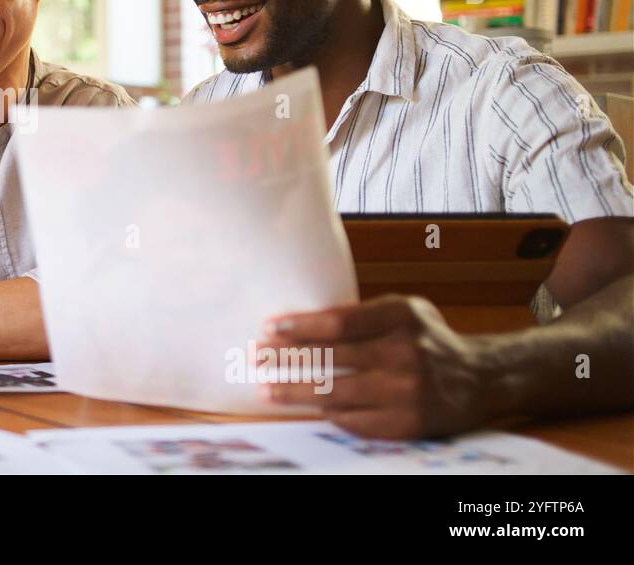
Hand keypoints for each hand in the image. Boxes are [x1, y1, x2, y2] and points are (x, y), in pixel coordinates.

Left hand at [256, 294, 495, 438]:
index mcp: (400, 317)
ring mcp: (406, 392)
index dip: (299, 326)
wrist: (479, 379)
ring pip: (334, 393)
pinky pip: (352, 420)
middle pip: (329, 358)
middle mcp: (404, 354)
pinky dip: (326, 413)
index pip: (338, 322)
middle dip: (285, 358)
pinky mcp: (406, 424)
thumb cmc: (426, 338)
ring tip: (265, 388)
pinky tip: (304, 407)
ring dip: (293, 392)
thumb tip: (299, 323)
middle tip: (255, 356)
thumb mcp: (403, 311)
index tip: (269, 327)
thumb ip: (361, 314)